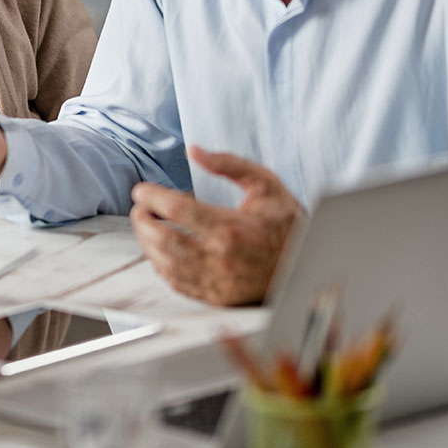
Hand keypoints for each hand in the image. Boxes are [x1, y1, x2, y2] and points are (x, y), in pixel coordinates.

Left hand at [128, 146, 304, 306]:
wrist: (308, 265)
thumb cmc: (285, 222)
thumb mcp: (265, 184)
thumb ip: (229, 164)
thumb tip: (194, 150)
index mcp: (232, 228)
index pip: (177, 209)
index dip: (151, 196)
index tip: (142, 190)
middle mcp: (222, 258)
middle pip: (162, 239)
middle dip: (142, 220)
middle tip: (139, 208)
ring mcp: (217, 281)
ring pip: (164, 263)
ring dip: (147, 242)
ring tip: (146, 225)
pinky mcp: (216, 297)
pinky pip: (176, 282)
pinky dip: (161, 263)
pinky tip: (161, 248)